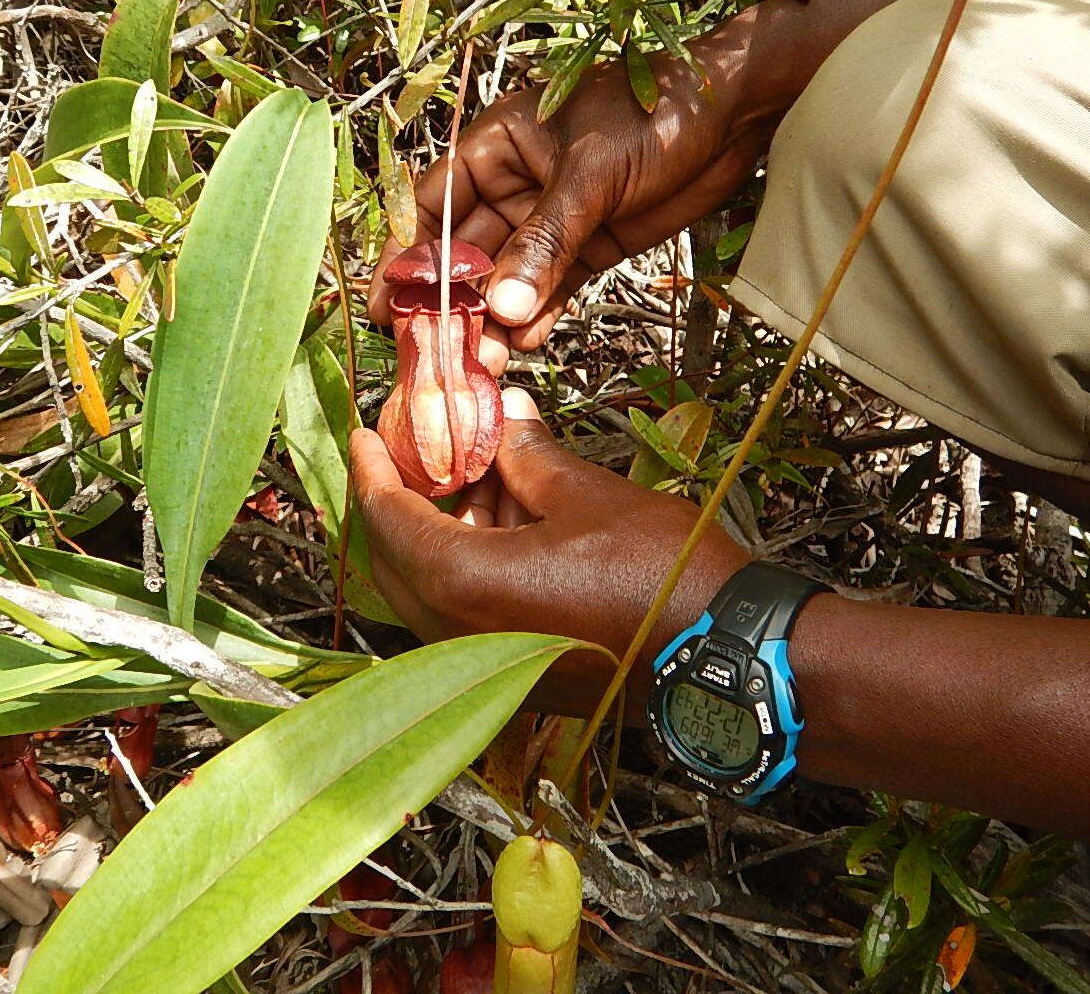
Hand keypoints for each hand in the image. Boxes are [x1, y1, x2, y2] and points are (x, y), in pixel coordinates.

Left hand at [351, 387, 749, 715]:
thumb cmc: (661, 576)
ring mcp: (488, 664)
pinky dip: (468, 565)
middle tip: (409, 451)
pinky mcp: (518, 676)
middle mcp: (459, 635)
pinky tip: (503, 520)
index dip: (373, 469)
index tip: (365, 433)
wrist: (723, 654)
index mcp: (464, 584)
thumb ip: (528, 455)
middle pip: (397, 559)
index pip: (388, 520)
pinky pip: (464, 614)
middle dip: (399, 500)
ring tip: (473, 474)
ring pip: (431, 588)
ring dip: (441, 531)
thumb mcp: (585, 495)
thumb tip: (506, 413)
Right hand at [367, 17, 787, 372]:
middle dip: (457, 302)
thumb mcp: (591, 175)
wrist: (735, 111)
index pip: (435, 206)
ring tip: (488, 360)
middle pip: (469, 251)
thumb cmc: (654, 113)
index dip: (410, 255)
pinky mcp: (592, 244)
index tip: (388, 304)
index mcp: (498, 146)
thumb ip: (545, 241)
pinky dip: (539, 314)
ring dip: (498, 317)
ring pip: (510, 276)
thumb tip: (502, 307)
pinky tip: (528, 342)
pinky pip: (552, 286)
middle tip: (442, 352)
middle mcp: (516, 183)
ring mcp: (554, 218)